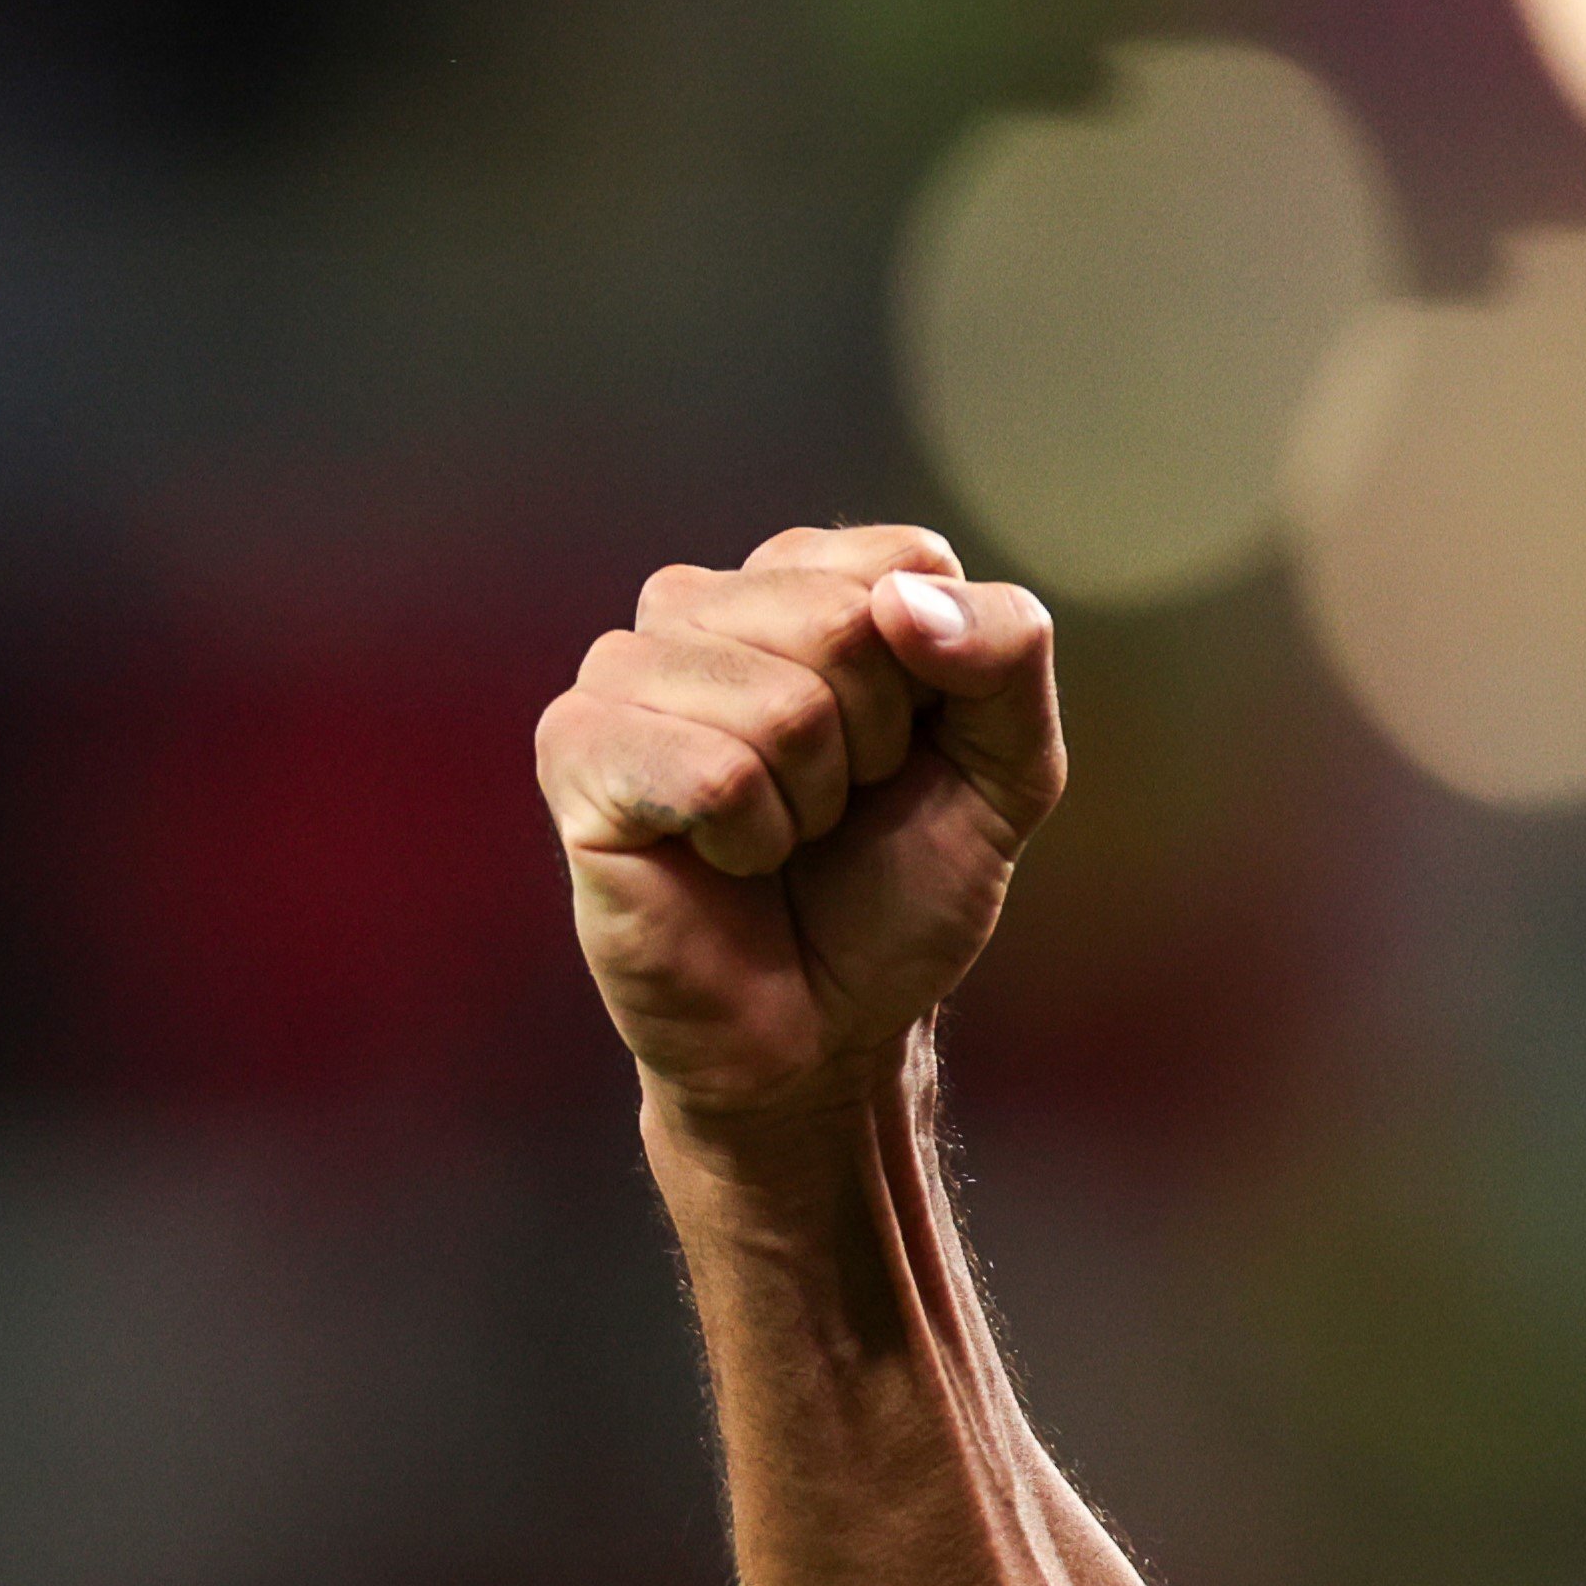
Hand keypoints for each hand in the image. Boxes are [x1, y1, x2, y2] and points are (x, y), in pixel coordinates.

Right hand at [533, 524, 1064, 1121]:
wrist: (824, 1026)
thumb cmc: (897, 888)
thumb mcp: (1008, 769)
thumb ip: (1007, 655)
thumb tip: (906, 598)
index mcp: (798, 582)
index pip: (909, 560)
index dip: (942, 683)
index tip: (906, 752)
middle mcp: (698, 604)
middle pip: (845, 623)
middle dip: (876, 744)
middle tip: (836, 807)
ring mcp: (623, 671)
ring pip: (783, 705)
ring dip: (811, 801)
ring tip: (777, 836)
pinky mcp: (577, 751)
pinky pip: (714, 774)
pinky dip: (751, 839)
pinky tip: (723, 860)